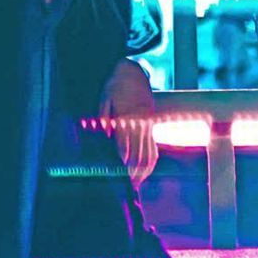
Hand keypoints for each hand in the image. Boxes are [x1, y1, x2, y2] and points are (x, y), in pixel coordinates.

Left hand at [98, 59, 157, 187]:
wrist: (132, 71)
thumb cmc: (115, 85)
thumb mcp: (104, 98)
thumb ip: (104, 117)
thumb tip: (106, 134)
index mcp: (127, 117)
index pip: (125, 145)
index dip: (123, 162)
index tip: (121, 174)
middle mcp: (140, 122)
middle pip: (139, 152)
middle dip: (135, 171)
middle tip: (130, 186)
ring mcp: (148, 123)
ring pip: (149, 151)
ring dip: (144, 169)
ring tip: (138, 182)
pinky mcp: (152, 123)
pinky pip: (154, 145)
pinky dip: (151, 159)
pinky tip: (146, 169)